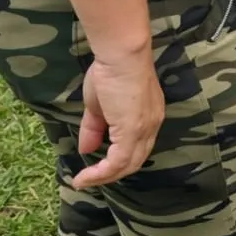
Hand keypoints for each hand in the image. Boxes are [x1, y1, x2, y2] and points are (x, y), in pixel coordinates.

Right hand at [73, 45, 164, 189]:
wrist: (121, 55)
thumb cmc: (110, 71)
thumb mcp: (98, 105)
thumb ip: (95, 128)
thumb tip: (86, 150)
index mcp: (148, 117)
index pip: (137, 147)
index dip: (117, 160)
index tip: (95, 166)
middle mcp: (151, 125)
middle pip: (135, 161)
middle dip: (111, 174)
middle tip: (89, 179)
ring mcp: (144, 129)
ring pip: (128, 164)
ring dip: (105, 177)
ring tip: (83, 181)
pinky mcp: (133, 131)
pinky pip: (118, 161)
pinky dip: (102, 173)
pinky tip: (84, 177)